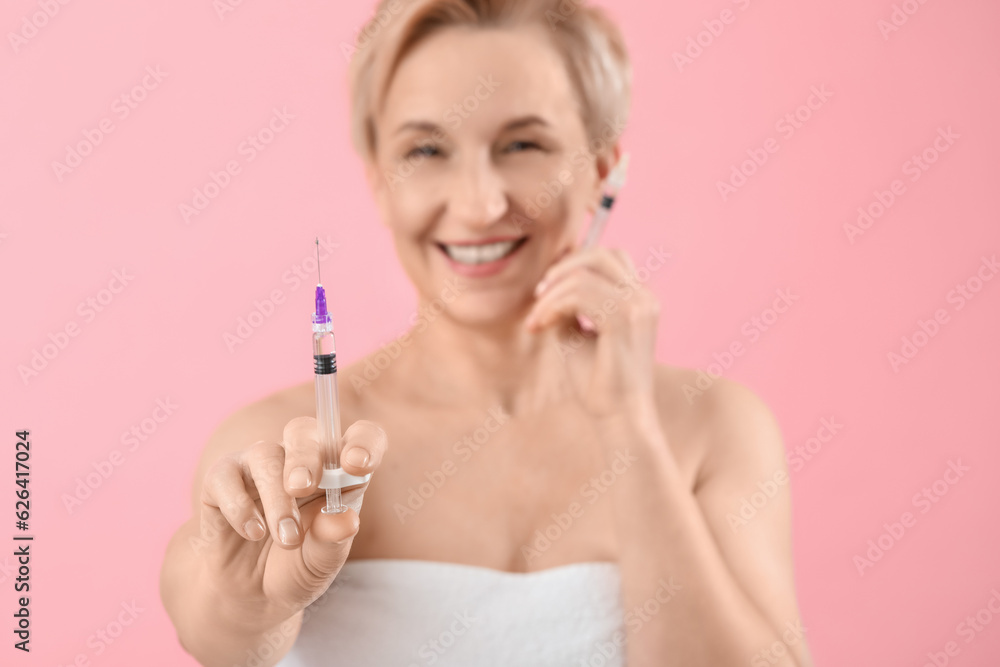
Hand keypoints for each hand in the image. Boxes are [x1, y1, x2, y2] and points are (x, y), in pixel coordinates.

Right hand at [197, 418, 386, 628]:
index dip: (363, 442)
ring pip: (266, 455)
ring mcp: (259, 465)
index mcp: (339, 471)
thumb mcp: (321, 563)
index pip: (361, 437)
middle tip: (302, 488)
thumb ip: (333, 541)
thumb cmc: (297, 568)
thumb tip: (345, 519)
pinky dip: (240, 506)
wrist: (251, 596)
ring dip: (276, 497)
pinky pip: (226, 476)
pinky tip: (253, 533)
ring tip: (287, 539)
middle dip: (306, 458)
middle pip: (304, 431)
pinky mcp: (222, 479)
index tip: (357, 465)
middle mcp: (301, 459)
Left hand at [524, 245, 660, 421]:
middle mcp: (644, 298)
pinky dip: (553, 306)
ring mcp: (637, 307)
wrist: (618, 418)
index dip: (573, 265)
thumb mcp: (578, 335)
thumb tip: (549, 283)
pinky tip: (542, 325)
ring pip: (583, 275)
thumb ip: (569, 306)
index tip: (546, 293)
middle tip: (538, 297)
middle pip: (601, 254)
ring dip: (550, 295)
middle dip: (562, 269)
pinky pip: (579, 295)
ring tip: (537, 321)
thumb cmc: (598, 382)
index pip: (609, 258)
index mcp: (640, 299)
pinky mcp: (623, 320)